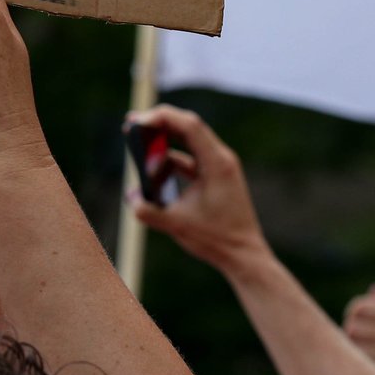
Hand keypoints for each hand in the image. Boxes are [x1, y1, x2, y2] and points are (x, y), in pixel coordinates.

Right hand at [125, 103, 268, 276]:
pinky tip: (154, 178)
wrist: (245, 256)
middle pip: (187, 127)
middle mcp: (220, 158)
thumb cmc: (218, 239)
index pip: (188, 125)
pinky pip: (189, 161)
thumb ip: (148, 211)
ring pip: (187, 144)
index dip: (161, 118)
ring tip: (140, 158)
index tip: (136, 122)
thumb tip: (130, 197)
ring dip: (162, 149)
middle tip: (130, 126)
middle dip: (158, 125)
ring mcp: (219, 167)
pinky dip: (170, 165)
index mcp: (217, 163)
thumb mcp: (177, 225)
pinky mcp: (214, 177)